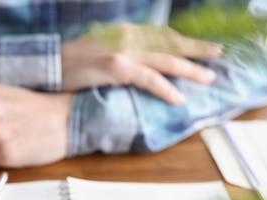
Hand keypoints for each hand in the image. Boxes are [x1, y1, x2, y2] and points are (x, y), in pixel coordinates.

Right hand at [60, 23, 221, 103]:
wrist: (48, 65)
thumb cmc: (71, 63)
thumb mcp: (100, 51)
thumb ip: (121, 54)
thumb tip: (139, 65)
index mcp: (125, 33)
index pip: (161, 36)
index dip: (183, 41)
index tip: (201, 46)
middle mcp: (128, 37)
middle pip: (169, 43)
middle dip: (195, 50)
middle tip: (218, 55)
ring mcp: (123, 52)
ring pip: (165, 59)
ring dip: (189, 70)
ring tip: (208, 78)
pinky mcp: (116, 68)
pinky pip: (148, 78)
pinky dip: (165, 88)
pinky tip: (178, 98)